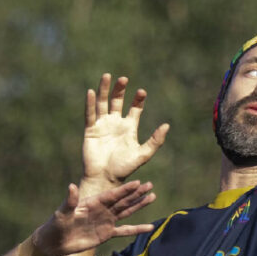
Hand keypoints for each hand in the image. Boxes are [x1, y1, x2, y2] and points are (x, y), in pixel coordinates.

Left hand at [31, 180, 155, 255]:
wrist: (56, 242)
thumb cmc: (57, 225)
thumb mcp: (63, 212)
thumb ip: (70, 200)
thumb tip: (71, 186)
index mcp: (93, 202)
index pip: (112, 194)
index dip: (125, 189)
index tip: (138, 182)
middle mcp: (102, 209)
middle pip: (123, 200)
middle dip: (136, 193)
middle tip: (150, 185)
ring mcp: (106, 221)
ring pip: (126, 212)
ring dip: (139, 205)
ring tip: (152, 197)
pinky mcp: (106, 233)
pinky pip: (124, 231)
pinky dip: (136, 229)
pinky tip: (149, 227)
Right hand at [81, 74, 169, 189]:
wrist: (105, 178)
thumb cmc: (124, 169)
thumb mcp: (142, 155)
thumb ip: (155, 141)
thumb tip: (166, 125)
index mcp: (129, 128)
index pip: (134, 108)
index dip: (138, 99)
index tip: (141, 92)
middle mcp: (115, 123)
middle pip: (117, 101)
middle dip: (120, 90)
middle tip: (124, 79)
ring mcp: (102, 125)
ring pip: (103, 103)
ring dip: (105, 90)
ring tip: (108, 76)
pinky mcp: (90, 130)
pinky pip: (90, 114)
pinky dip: (90, 103)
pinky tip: (91, 92)